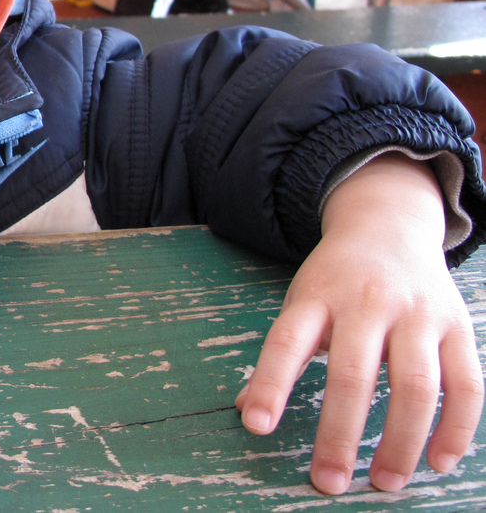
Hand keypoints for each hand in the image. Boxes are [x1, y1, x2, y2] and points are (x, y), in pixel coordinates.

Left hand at [235, 154, 482, 494]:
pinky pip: (466, 384)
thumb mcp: (299, 303)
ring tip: (385, 483)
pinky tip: (438, 461)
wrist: (387, 227)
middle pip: (353, 373)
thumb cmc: (335, 281)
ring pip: (415, 385)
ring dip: (401, 441)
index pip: (287, 342)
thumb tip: (246, 408)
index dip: (270, 384)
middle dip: (340, 434)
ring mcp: (417, 313)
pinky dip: (456, 428)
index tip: (257, 426)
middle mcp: (367, 301)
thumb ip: (281, 355)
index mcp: (317, 296)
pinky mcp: (457, 325)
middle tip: (329, 482)